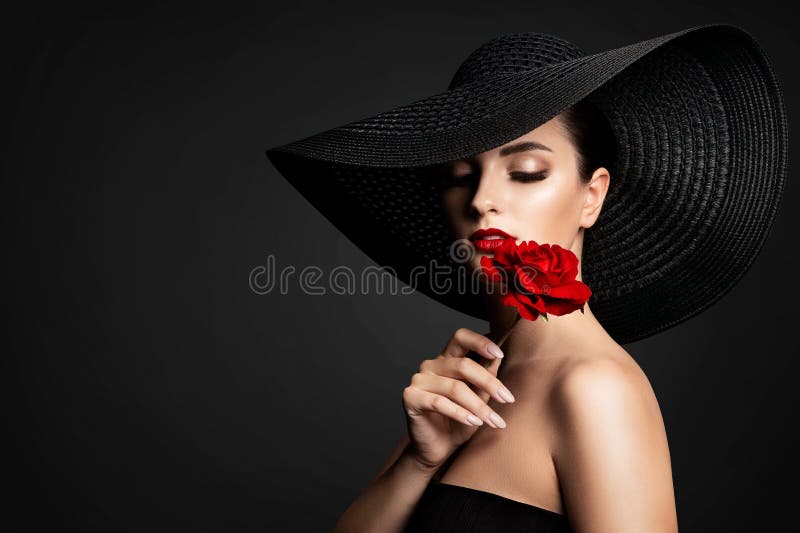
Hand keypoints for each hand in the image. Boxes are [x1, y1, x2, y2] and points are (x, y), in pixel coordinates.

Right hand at [401, 327, 515, 470]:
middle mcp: (431, 365)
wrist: (438, 448)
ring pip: (455, 387)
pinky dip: (459, 413)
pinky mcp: (410, 398)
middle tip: (507, 399)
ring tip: (494, 420)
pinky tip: (473, 422)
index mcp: (446, 359)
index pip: (460, 337)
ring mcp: (418, 380)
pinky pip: (439, 402)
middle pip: (463, 365)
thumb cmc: (459, 422)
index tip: (499, 355)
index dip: (480, 342)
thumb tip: (497, 358)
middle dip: (489, 382)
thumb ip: (486, 377)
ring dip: (479, 406)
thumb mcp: (479, 398)